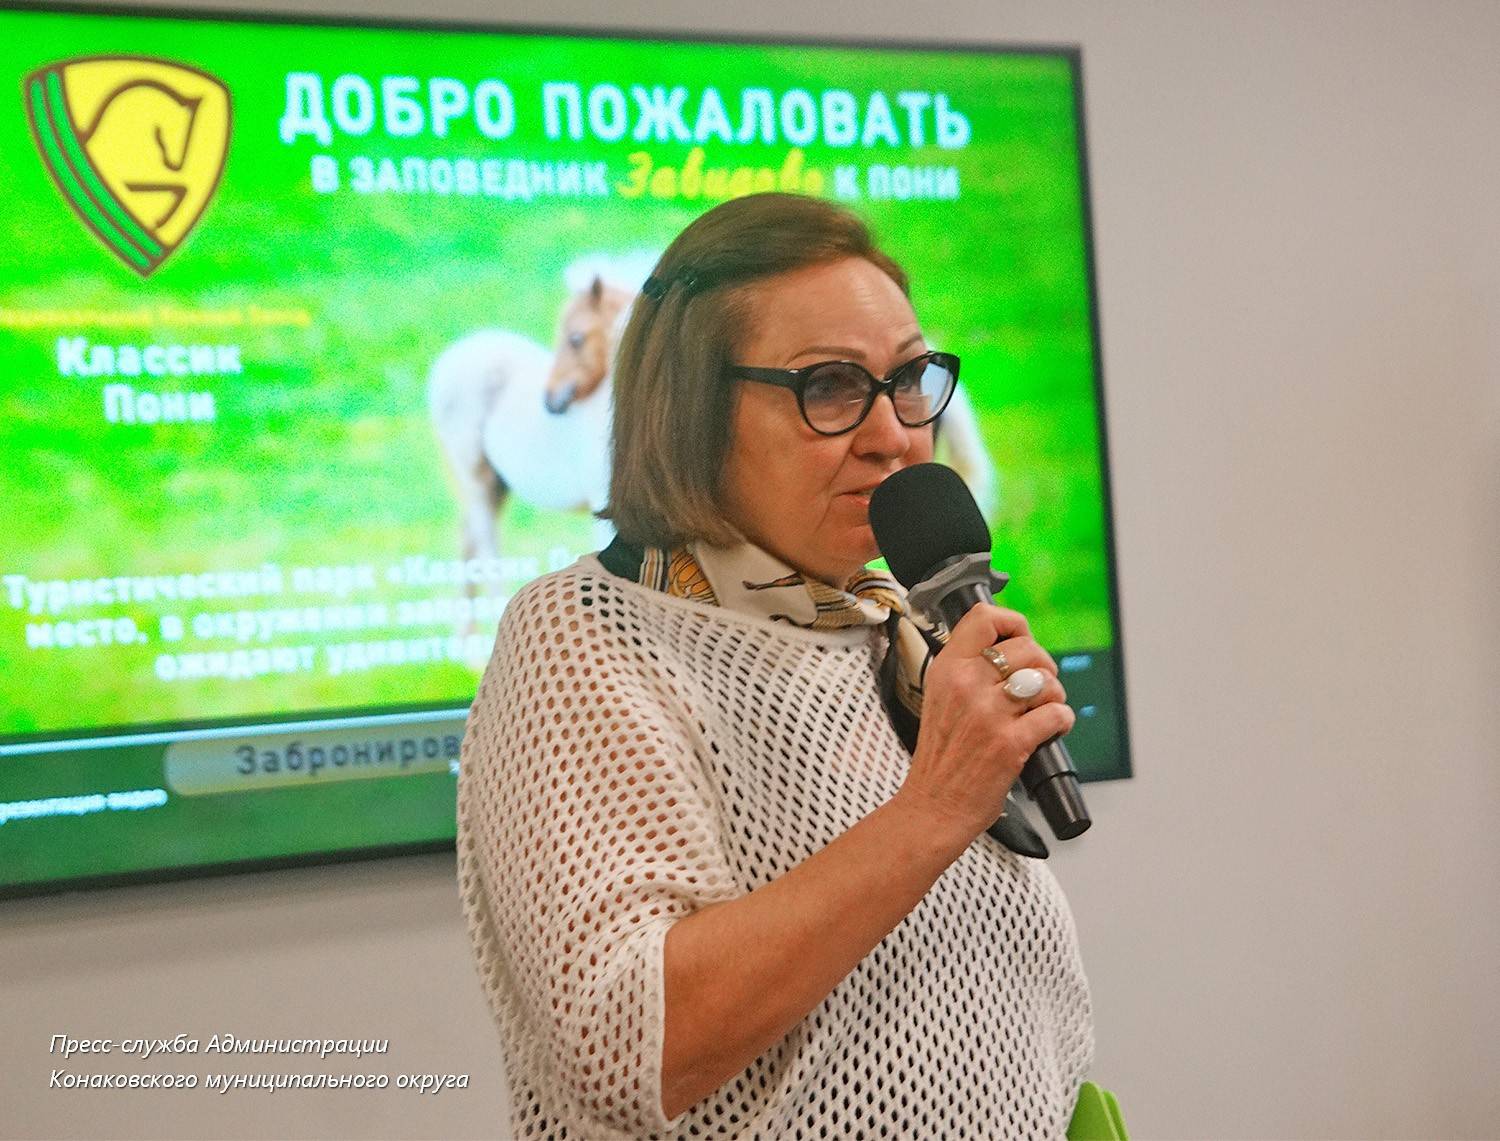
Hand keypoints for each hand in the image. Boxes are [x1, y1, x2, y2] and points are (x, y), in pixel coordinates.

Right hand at [894, 604, 1074, 841]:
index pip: (984, 618)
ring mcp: (989, 714)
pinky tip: (1051, 729)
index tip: (1020, 640)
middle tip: (1040, 685)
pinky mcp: (1011, 743)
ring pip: (1045, 680)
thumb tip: (1012, 647)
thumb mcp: (940, 697)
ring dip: (1055, 694)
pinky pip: (1057, 714)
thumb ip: (969, 670)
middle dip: (1044, 666)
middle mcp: (966, 685)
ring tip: (1044, 709)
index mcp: (947, 670)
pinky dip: (1062, 721)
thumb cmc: (942, 756)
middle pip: (1027, 648)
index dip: (1013, 623)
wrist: (933, 806)